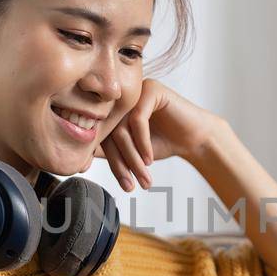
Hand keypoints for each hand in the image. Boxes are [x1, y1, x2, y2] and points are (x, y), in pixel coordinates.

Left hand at [93, 79, 226, 190]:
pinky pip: (138, 120)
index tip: (113, 181)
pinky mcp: (152, 90)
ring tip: (143, 177)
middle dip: (121, 162)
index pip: (100, 133)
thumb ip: (108, 149)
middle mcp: (122, 96)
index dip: (105, 159)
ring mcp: (137, 90)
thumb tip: (80, 158)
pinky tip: (150, 159)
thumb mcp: (131, 150)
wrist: (196, 139)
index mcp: (113, 107)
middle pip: (109, 131)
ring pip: (122, 128)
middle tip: (130, 185)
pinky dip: (142, 143)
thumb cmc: (164, 143)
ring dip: (133, 157)